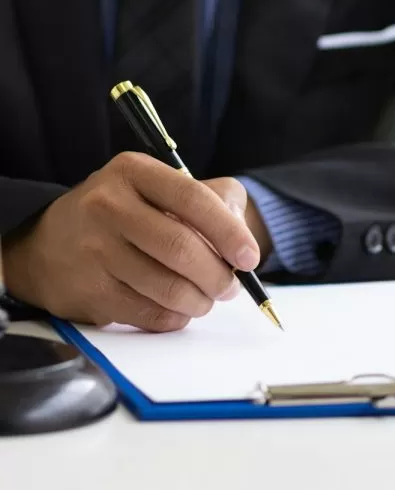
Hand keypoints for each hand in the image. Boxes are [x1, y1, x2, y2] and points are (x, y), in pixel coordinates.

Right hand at [2, 153, 261, 331]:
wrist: (49, 245)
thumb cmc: (127, 215)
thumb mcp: (164, 189)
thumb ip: (214, 199)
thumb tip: (243, 239)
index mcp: (134, 171)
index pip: (193, 199)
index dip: (229, 232)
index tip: (250, 258)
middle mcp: (107, 204)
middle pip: (182, 248)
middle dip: (218, 276)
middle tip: (230, 287)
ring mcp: (93, 249)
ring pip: (168, 287)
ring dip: (200, 301)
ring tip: (205, 298)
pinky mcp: (87, 290)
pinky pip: (148, 314)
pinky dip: (174, 318)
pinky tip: (177, 310)